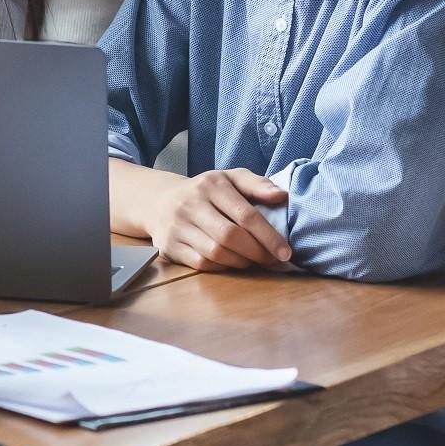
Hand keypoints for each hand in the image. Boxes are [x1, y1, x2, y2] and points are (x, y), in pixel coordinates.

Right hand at [146, 169, 290, 271]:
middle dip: (257, 252)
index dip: (269, 236)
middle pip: (230, 236)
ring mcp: (178, 227)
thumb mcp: (230, 178)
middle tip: (272, 260)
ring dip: (241, 262)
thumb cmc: (205, 192)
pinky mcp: (169, 246)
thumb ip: (257, 184)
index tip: (285, 251)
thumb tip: (282, 196)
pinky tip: (233, 263)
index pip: (246, 214)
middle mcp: (191, 204)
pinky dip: (223, 267)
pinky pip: (202, 264)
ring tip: (254, 261)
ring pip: (216, 252)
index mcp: (211, 185)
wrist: (159, 201)